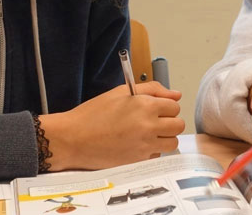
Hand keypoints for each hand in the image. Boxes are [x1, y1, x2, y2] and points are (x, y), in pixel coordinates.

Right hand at [39, 82, 184, 169]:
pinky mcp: (139, 161)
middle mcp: (148, 126)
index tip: (157, 109)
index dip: (166, 106)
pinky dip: (151, 151)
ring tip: (148, 134)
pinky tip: (137, 145)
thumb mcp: (121, 93)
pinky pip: (157, 155)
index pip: (174, 106)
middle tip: (154, 121)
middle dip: (169, 122)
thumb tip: (175, 94)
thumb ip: (152, 89)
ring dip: (164, 138)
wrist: (73, 138)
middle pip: (178, 125)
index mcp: (145, 105)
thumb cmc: (93, 114)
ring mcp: (145, 145)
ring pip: (172, 142)